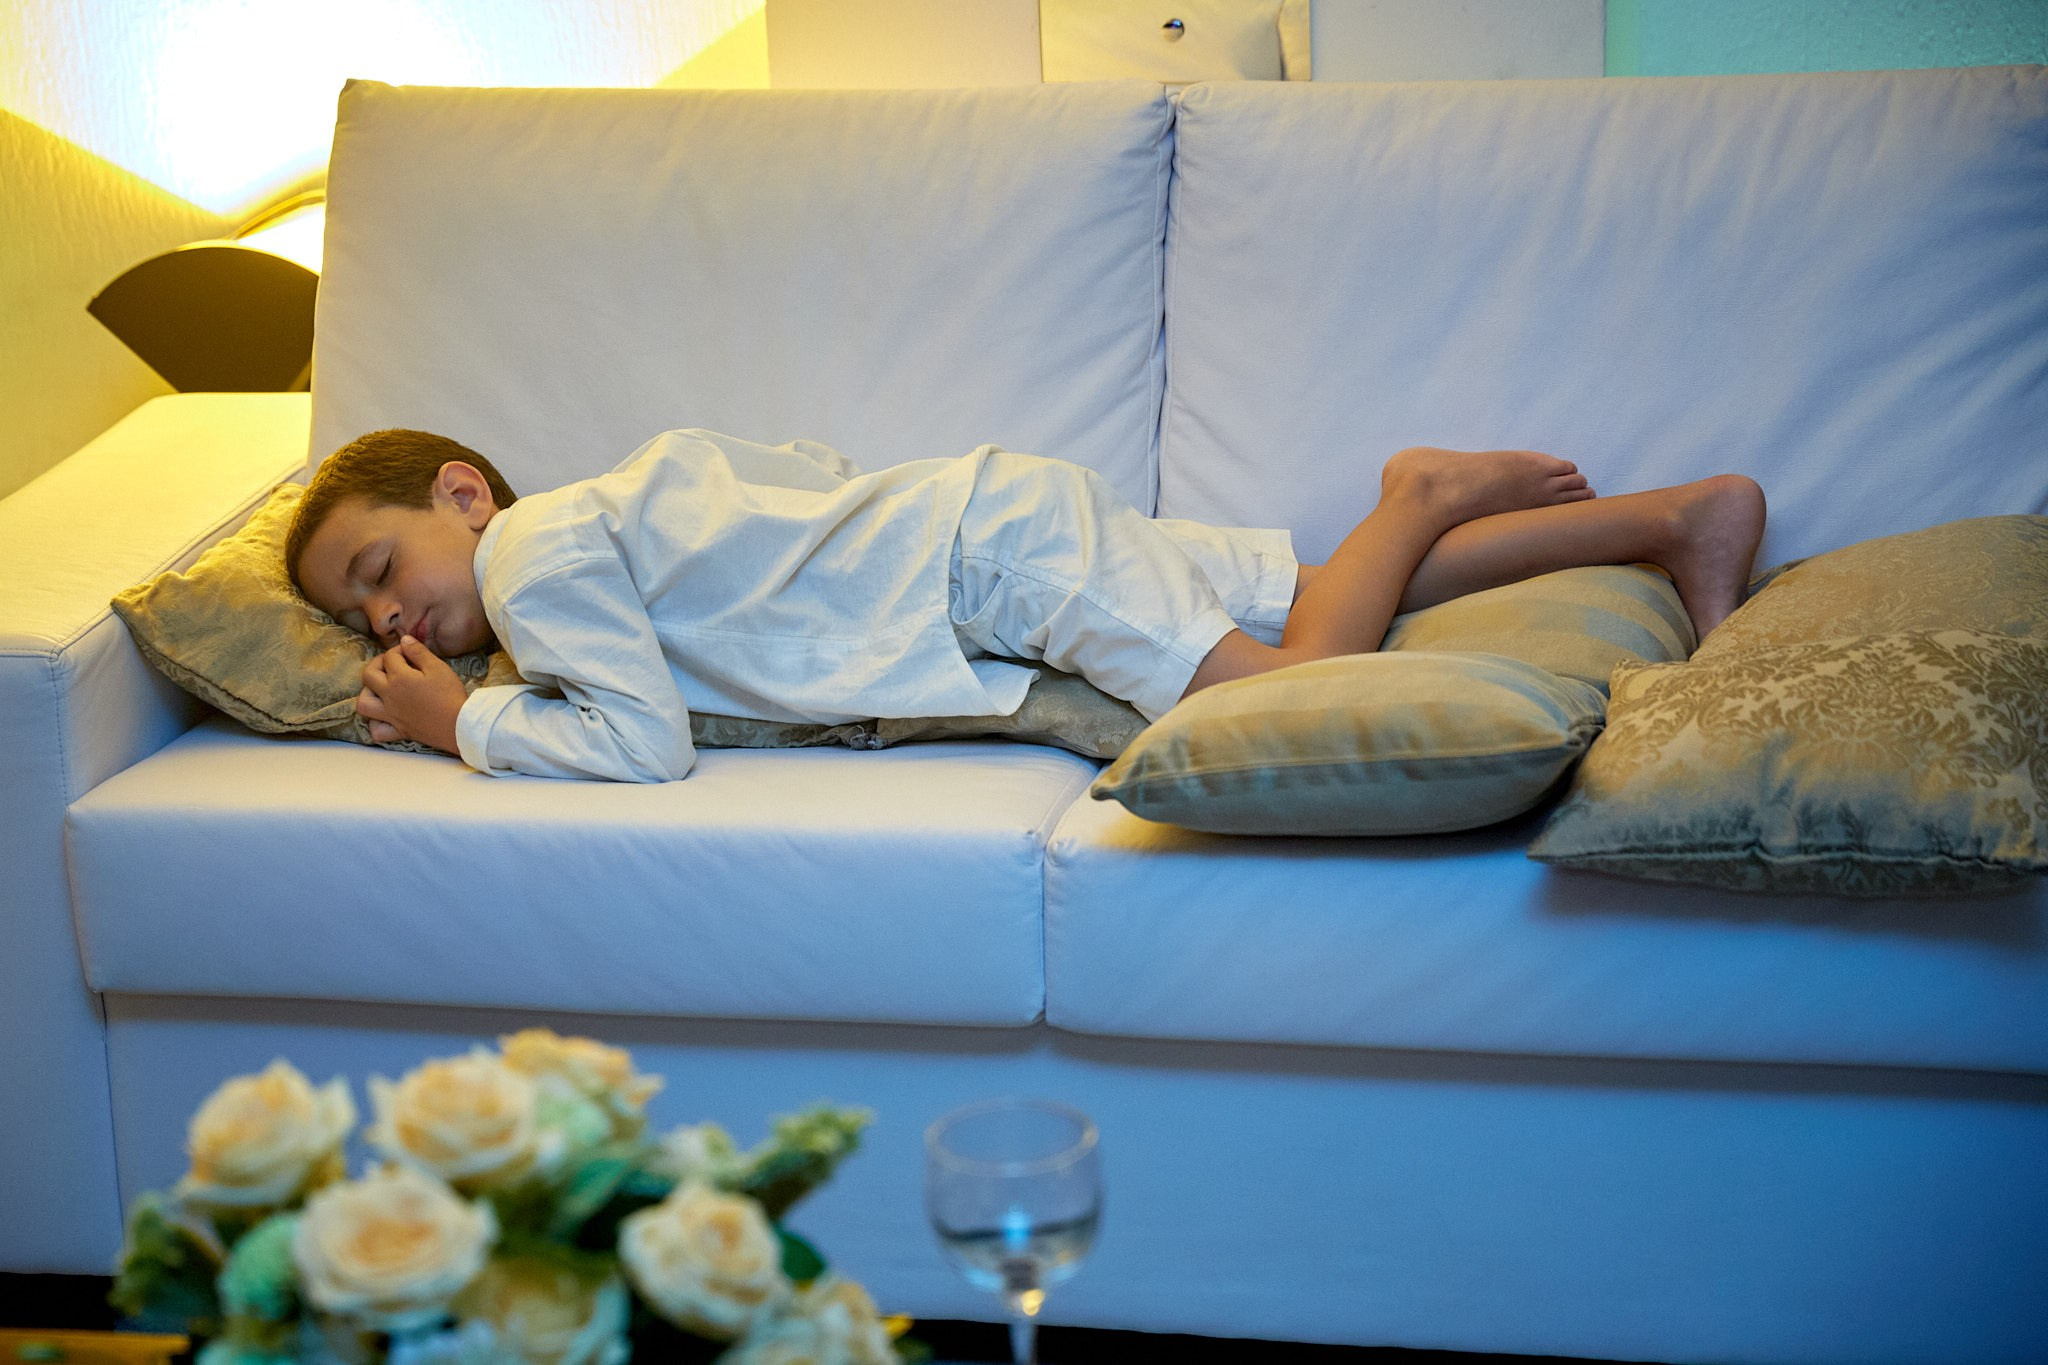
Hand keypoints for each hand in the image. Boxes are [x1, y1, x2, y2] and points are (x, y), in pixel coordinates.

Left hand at [358, 637, 466, 753]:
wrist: (459, 725)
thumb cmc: (450, 695)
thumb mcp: (438, 668)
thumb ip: (419, 652)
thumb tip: (404, 640)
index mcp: (399, 678)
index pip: (390, 657)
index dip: (399, 650)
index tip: (410, 651)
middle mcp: (389, 696)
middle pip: (368, 675)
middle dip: (377, 664)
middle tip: (392, 664)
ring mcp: (391, 715)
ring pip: (363, 703)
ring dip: (368, 692)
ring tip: (381, 688)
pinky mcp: (398, 731)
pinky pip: (377, 730)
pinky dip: (376, 722)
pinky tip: (385, 715)